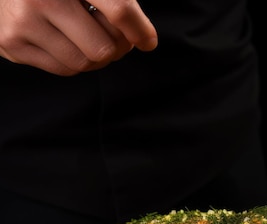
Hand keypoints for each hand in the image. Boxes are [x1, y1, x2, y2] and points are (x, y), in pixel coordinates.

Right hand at [0, 0, 157, 75]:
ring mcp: (23, 22)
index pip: (118, 8)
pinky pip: (64, 69)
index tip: (148, 41)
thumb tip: (147, 41)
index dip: (139, 29)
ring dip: (94, 57)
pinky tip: (66, 41)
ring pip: (85, 63)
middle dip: (114, 46)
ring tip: (86, 37)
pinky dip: (73, 61)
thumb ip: (117, 4)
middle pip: (104, 48)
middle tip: (108, 34)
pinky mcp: (12, 44)